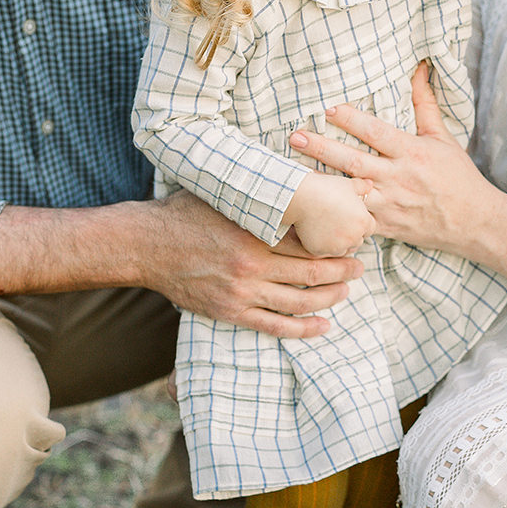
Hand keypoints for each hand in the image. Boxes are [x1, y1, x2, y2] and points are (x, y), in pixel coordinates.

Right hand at [130, 190, 363, 339]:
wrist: (147, 245)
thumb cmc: (186, 212)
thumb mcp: (224, 193)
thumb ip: (259, 191)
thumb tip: (295, 178)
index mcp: (254, 232)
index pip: (309, 241)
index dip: (335, 243)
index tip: (352, 238)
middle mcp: (251, 264)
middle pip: (312, 273)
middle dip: (342, 271)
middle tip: (359, 267)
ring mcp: (241, 292)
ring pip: (299, 302)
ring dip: (329, 298)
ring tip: (345, 291)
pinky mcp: (230, 311)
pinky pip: (274, 326)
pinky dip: (302, 329)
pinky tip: (322, 325)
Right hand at [287, 170, 375, 256]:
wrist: (303, 197)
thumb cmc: (327, 188)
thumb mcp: (348, 184)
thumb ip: (362, 187)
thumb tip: (370, 184)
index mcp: (363, 222)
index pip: (370, 228)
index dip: (361, 223)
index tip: (350, 217)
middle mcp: (353, 237)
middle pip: (357, 240)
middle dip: (351, 234)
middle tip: (338, 222)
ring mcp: (336, 246)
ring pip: (342, 249)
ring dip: (338, 242)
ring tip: (327, 227)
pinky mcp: (320, 251)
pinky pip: (324, 252)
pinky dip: (321, 244)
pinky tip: (315, 232)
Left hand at [290, 63, 506, 285]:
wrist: (474, 222)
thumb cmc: (458, 177)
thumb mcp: (443, 139)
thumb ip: (425, 105)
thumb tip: (419, 68)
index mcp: (412, 153)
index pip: (377, 133)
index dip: (352, 120)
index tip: (328, 108)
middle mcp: (399, 178)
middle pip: (355, 161)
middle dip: (323, 149)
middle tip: (296, 135)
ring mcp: (390, 205)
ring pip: (349, 192)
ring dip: (320, 182)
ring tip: (292, 172)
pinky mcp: (385, 226)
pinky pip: (354, 220)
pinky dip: (333, 214)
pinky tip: (310, 207)